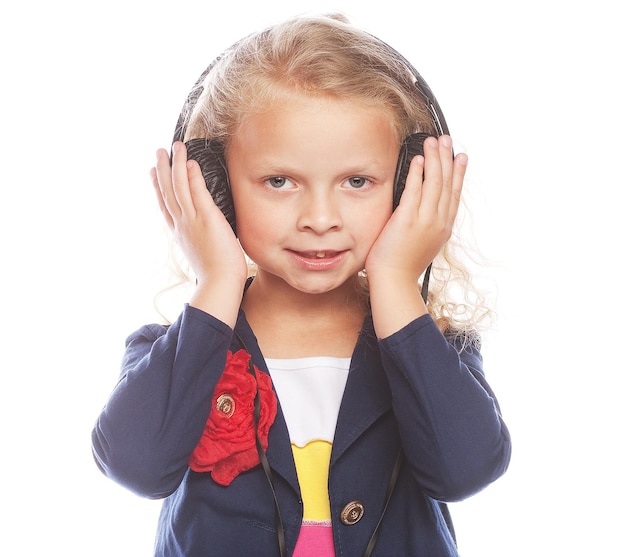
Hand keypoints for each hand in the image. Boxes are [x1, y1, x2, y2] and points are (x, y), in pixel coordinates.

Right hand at [151, 142, 247, 321]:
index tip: (154, 173)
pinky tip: (190, 163)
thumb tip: (209, 238)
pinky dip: (192, 176)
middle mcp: (182, 225)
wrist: (220, 284)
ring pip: (179, 187)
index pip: (166, 207)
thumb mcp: (203, 255)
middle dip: (163, 170)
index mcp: (180, 235)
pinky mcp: (208, 219)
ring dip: (176, 165)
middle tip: (158, 152)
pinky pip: (197, 193)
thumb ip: (202, 242)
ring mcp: (193, 221)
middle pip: (168, 192)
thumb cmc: (217, 275)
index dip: (158, 188)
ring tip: (174, 147)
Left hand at [365, 135, 466, 335]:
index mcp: (443, 228)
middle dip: (447, 159)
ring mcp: (424, 221)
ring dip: (434, 160)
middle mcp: (438, 222)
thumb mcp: (423, 243)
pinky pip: (414, 192)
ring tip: (432, 142)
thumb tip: (424, 211)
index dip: (458, 173)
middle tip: (447, 140)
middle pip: (446, 184)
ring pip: (434, 184)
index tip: (460, 157)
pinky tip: (418, 160)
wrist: (395, 282)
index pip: (454, 194)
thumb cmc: (403, 266)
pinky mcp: (407, 221)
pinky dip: (417, 174)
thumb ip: (427, 225)